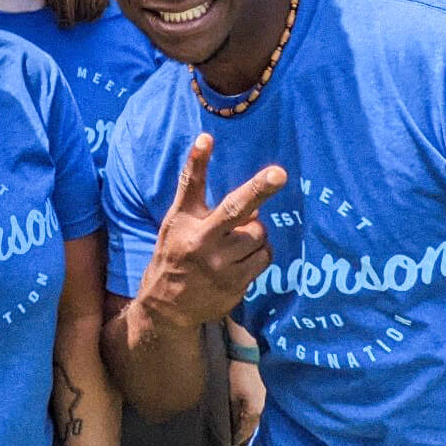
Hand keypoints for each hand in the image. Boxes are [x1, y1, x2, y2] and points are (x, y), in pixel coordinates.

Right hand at [134, 134, 284, 331]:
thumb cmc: (175, 254)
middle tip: (279, 174)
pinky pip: (265, 258)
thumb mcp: (177, 223)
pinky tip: (242, 259)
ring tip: (237, 242)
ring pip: (258, 234)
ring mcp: (219, 265)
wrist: (167, 306)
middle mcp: (200, 241)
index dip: (198, 160)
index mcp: (184, 222)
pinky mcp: (236, 284)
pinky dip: (260, 253)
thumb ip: (202, 201)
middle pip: (236, 208)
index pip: (191, 185)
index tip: (207, 138)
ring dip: (256, 234)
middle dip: (260, 189)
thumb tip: (242, 187)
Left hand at [228, 356, 264, 445]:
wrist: (247, 356)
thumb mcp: (231, 396)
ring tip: (238, 432)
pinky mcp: (262, 395)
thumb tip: (231, 428)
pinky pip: (256, 411)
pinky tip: (244, 418)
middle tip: (234, 441)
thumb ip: (233, 413)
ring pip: (255, 420)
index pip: (246, 431)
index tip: (230, 444)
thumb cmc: (237, 375)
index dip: (237, 438)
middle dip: (244, 434)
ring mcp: (263, 401)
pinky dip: (250, 417)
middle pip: (252, 427)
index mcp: (255, 410)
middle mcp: (262, 408)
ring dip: (247, 426)